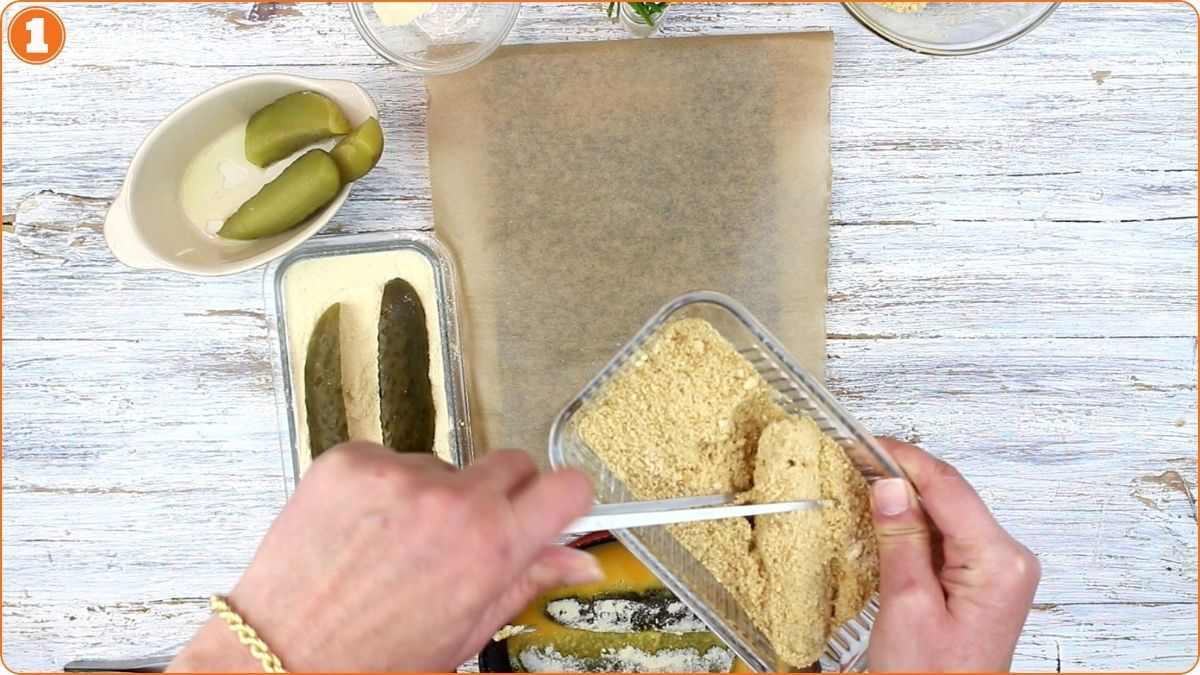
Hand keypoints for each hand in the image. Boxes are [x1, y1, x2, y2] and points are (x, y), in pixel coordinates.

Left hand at [169, 442, 597, 671]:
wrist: (280, 658)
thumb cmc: (371, 661)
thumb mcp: (466, 633)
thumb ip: (527, 582)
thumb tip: (577, 559)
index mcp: (489, 547)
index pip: (566, 485)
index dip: (562, 499)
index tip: (551, 507)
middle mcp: (448, 501)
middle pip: (510, 463)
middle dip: (500, 496)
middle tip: (468, 536)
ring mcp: (394, 474)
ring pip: (444, 466)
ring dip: (433, 496)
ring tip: (396, 547)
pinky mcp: (349, 461)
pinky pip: (390, 459)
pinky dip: (383, 488)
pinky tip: (363, 531)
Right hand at [867, 439, 1039, 671]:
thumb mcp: (906, 606)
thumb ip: (901, 540)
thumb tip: (890, 485)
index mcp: (999, 561)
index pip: (948, 488)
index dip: (903, 459)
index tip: (865, 443)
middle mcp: (1010, 559)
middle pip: (950, 496)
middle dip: (903, 477)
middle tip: (855, 461)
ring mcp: (1000, 570)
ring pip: (947, 514)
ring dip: (906, 501)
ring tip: (862, 486)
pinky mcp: (984, 581)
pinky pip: (948, 538)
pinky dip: (916, 527)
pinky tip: (886, 524)